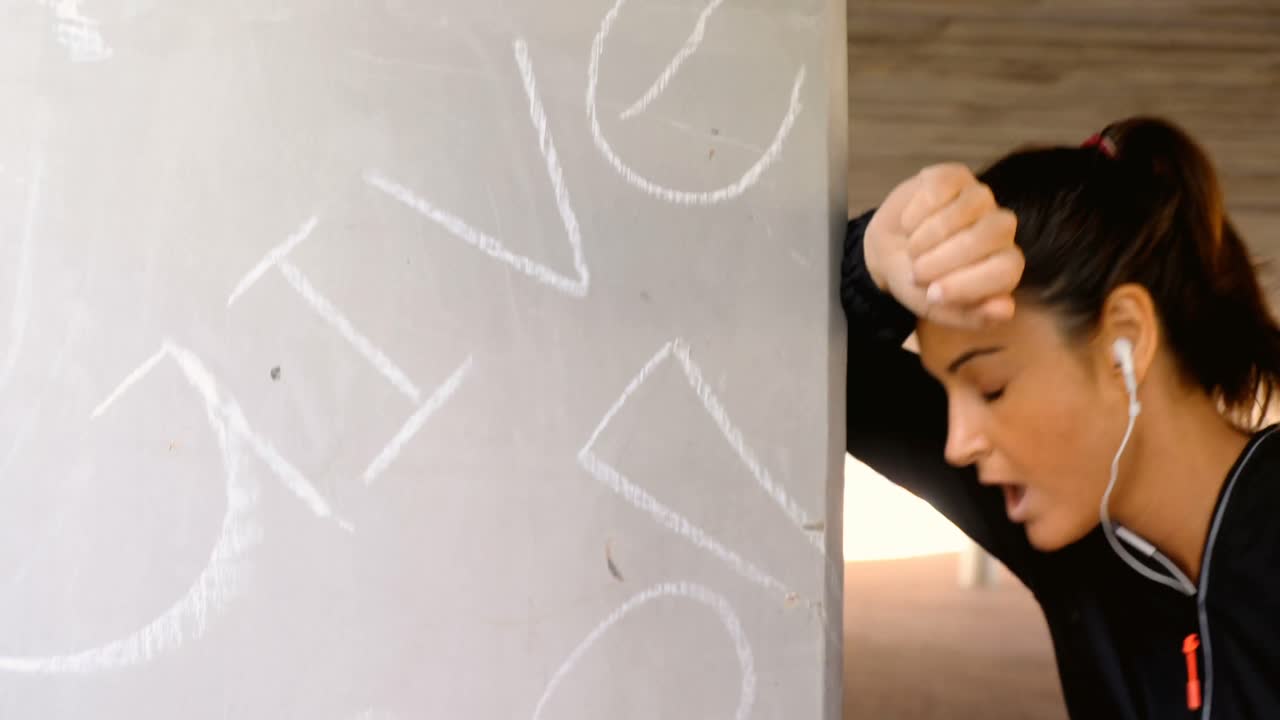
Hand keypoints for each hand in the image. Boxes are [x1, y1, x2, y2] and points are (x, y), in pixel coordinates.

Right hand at [863, 163, 1023, 329]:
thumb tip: (1004, 309)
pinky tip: (909, 224)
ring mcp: (979, 198)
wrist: (889, 254)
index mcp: (1004, 264)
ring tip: (912, 250)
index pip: (1007, 269)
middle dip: (944, 258)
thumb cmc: (920, 283)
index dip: (970, 283)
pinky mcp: (953, 176)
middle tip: (917, 272)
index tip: (932, 293)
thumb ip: (973, 315)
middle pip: (990, 234)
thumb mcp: (941, 310)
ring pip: (966, 208)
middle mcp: (999, 228)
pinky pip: (940, 189)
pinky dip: (916, 212)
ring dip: (928, 235)